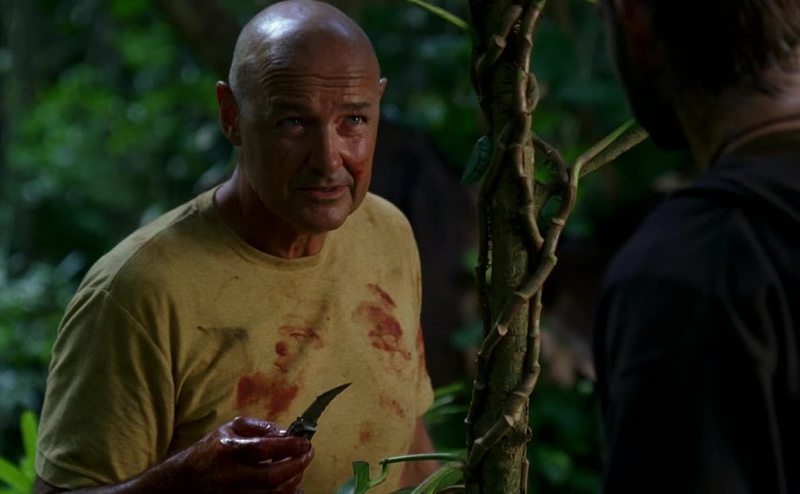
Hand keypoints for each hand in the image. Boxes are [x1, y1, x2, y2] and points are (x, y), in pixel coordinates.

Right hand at [170, 416, 313, 492]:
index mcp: (227, 450)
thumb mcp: (230, 429)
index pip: (264, 448)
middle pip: (271, 477)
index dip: (289, 446)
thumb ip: (259, 427)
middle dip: (296, 466)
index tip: (305, 442)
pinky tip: (291, 486)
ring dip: (292, 482)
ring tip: (300, 469)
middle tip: (308, 454)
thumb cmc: (209, 451)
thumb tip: (287, 433)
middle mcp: (229, 475)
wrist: (180, 482)